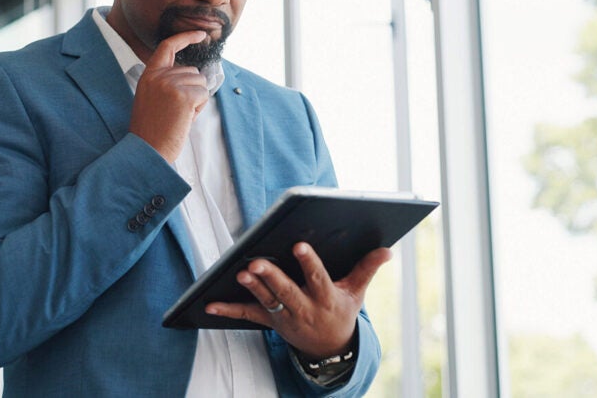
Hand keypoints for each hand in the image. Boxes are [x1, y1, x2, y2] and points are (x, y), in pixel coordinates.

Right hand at [129, 30, 209, 162]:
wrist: (148, 150)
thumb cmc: (153, 130)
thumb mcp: (153, 98)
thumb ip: (169, 82)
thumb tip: (196, 74)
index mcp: (148, 76)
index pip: (167, 46)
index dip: (185, 37)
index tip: (200, 34)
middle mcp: (158, 76)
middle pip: (192, 71)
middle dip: (192, 90)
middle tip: (176, 112)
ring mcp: (170, 84)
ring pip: (200, 83)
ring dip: (196, 100)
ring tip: (179, 116)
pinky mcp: (184, 96)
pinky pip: (204, 95)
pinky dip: (199, 109)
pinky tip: (184, 119)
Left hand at [205, 243, 391, 358]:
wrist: (330, 350)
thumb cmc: (341, 311)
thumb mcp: (356, 293)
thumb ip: (367, 269)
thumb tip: (387, 249)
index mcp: (326, 299)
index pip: (318, 279)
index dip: (309, 263)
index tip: (299, 245)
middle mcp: (304, 309)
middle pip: (286, 292)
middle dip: (271, 277)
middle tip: (256, 262)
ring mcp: (285, 317)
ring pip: (267, 301)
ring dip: (253, 288)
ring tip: (240, 273)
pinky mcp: (270, 321)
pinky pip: (247, 316)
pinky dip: (228, 311)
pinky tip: (209, 305)